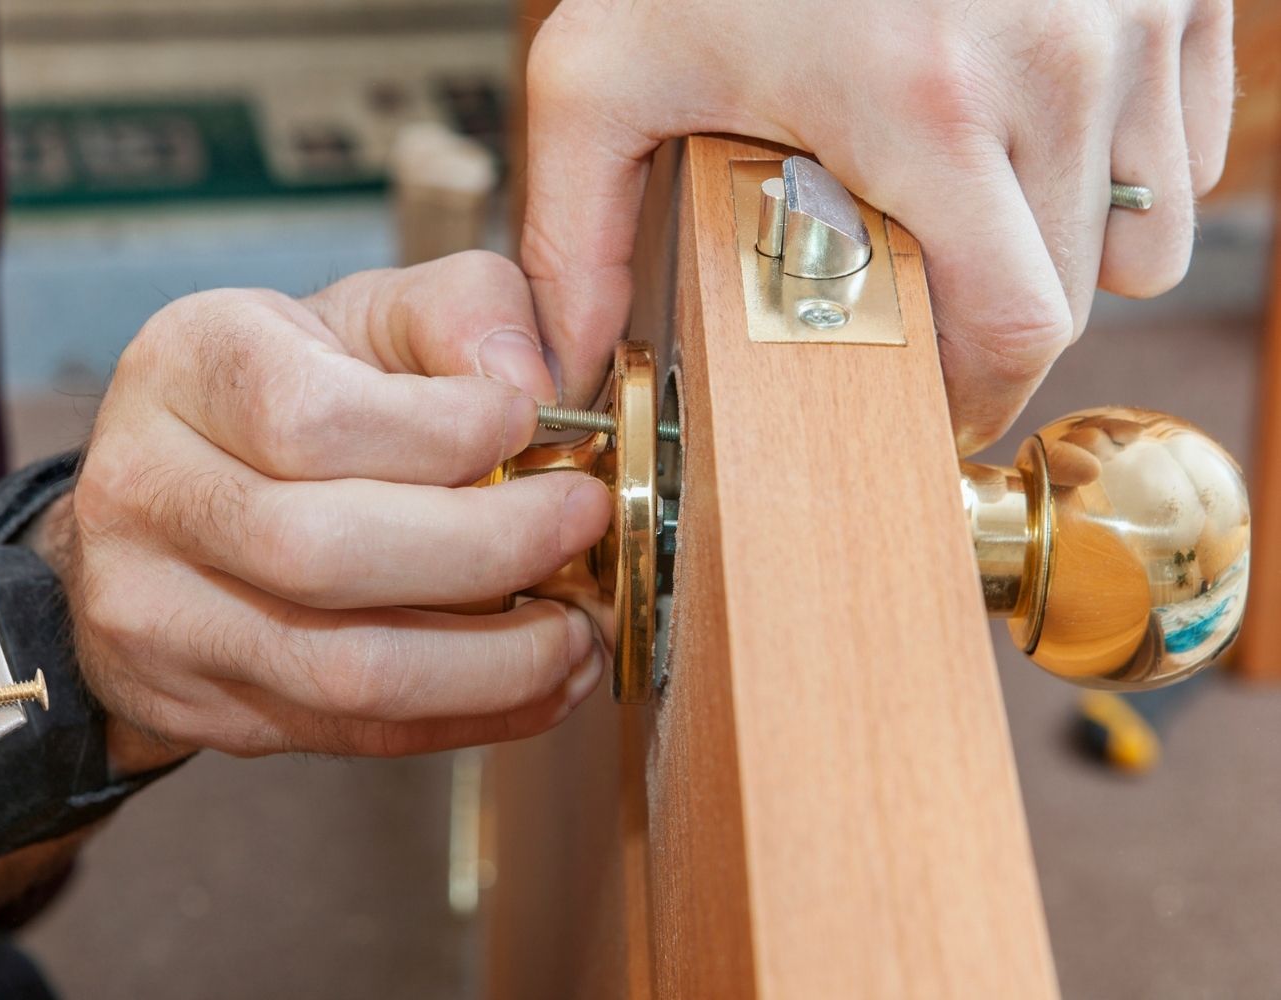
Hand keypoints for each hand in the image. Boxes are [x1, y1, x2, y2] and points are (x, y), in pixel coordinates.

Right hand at [49, 252, 611, 768]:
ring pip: (347, 671)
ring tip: (576, 629)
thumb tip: (532, 379)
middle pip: (324, 553)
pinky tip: (541, 681)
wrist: (169, 504)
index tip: (535, 424)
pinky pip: (357, 735)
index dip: (448, 432)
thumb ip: (465, 309)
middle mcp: (147, 491)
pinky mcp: (200, 705)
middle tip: (581, 526)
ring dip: (497, 663)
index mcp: (187, 366)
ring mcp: (157, 615)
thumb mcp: (370, 316)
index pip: (312, 418)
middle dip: (490, 550)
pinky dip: (473, 715)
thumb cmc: (297, 391)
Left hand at [522, 0, 1232, 451]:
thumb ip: (575, 231)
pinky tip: (1020, 131)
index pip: (1015, 328)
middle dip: (999, 322)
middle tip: (927, 295)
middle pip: (1079, 294)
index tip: (936, 400)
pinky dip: (1114, 164)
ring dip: (1062, 247)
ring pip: (1146, 231)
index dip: (975, 391)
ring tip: (968, 203)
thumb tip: (571, 362)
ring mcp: (1134, 16)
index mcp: (925, 104)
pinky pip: (1183, 145)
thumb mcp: (607, 68)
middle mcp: (1058, 61)